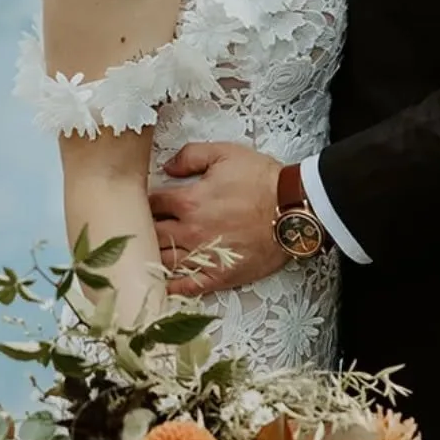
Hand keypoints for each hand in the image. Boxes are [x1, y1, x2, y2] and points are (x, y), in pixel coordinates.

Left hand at [149, 143, 283, 295]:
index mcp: (189, 201)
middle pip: (152, 233)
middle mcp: (191, 231)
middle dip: (145, 227)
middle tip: (145, 225)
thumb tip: (167, 167)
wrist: (294, 209)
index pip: (152, 203)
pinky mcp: (219, 276)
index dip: (148, 200)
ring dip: (153, 255)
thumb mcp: (226, 153)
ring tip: (150, 250)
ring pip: (163, 261)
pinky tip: (160, 282)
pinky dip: (170, 286)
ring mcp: (204, 256)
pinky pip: (187, 286)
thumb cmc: (262, 180)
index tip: (148, 201)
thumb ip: (191, 155)